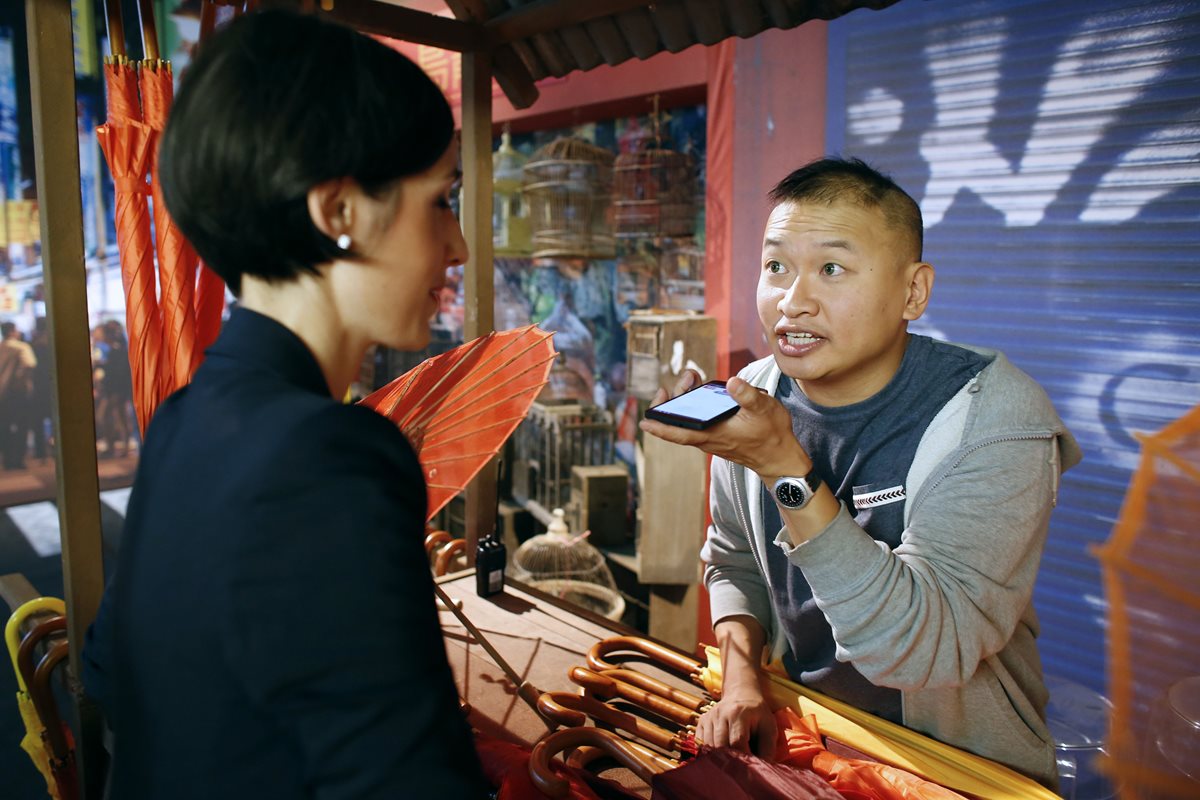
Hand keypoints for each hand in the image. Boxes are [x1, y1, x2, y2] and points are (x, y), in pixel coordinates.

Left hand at [640, 375, 810, 483]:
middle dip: (675, 399)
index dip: (659, 426)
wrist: (780, 458)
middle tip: (686, 377)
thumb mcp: (763, 409)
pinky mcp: (719, 436)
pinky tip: (702, 392)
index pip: (678, 433)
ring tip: (692, 378)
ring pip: (689, 421)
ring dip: (685, 401)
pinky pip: (698, 422)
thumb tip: (731, 381)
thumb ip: (747, 395)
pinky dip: (695, 407)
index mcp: (714, 434)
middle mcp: (708, 439)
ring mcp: (712, 439)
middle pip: (680, 422)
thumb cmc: (772, 435)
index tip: (643, 420)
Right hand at [695, 688, 776, 759]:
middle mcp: (721, 713)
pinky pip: (700, 743)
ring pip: (709, 746)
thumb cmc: (757, 713)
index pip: (737, 741)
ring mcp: (709, 717)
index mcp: (739, 713)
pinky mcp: (702, 721)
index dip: (743, 757)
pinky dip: (708, 752)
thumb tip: (761, 767)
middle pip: (720, 745)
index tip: (750, 766)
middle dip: (730, 760)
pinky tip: (719, 753)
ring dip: (719, 757)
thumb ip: (768, 747)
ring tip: (731, 760)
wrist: (741, 694)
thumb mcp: (769, 726)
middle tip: (739, 766)